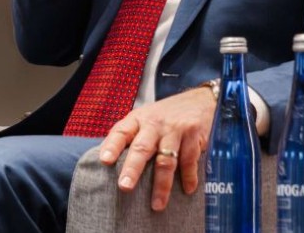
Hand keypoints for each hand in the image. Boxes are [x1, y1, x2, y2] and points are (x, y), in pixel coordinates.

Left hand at [98, 87, 215, 211]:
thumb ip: (130, 136)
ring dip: (162, 185)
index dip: (112, 146)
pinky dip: (189, 177)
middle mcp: (154, 124)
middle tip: (125, 187)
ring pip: (166, 160)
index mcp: (138, 120)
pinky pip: (189, 160)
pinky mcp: (193, 135)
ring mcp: (174, 129)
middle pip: (142, 148)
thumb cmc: (164, 115)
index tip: (104, 161)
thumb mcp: (144, 118)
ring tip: (157, 205)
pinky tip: (188, 190)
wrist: (198, 99)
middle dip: (133, 169)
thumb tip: (107, 162)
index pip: (121, 132)